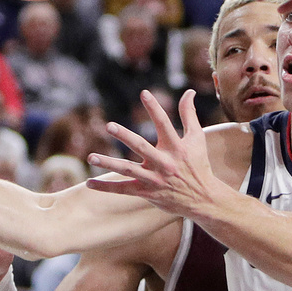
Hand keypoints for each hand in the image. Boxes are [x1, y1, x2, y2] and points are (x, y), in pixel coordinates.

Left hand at [85, 90, 222, 218]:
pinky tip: (89, 183)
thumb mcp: (197, 138)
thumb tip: (189, 91)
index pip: (165, 124)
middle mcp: (164, 163)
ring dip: (108, 163)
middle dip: (125, 136)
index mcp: (176, 147)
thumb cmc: (198, 164)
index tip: (144, 93)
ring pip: (128, 170)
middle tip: (109, 126)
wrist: (203, 199)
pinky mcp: (147, 192)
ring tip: (91, 157)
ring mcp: (154, 179)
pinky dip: (106, 187)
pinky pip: (124, 189)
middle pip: (142, 147)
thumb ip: (189, 114)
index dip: (155, 108)